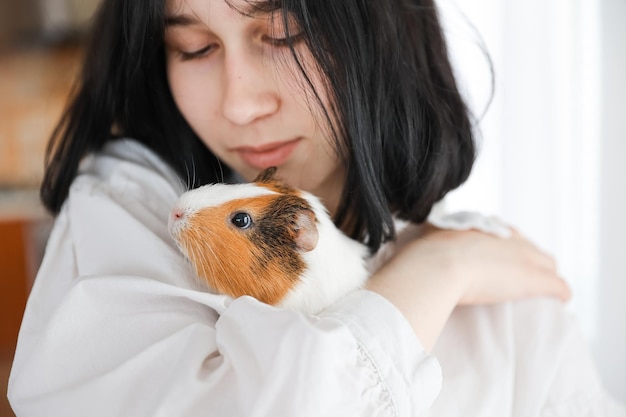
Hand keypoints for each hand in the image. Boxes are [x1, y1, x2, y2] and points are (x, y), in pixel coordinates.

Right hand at [365, 223, 570, 349]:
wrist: (434, 266)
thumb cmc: (419, 257)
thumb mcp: (415, 243)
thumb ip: (414, 244)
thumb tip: (391, 250)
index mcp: (477, 228)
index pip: (498, 235)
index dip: (500, 249)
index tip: (496, 260)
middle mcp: (501, 236)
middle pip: (525, 246)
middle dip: (526, 259)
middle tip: (521, 275)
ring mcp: (519, 256)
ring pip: (544, 262)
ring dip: (544, 275)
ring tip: (543, 289)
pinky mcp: (532, 278)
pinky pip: (555, 285)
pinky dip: (557, 292)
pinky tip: (559, 299)